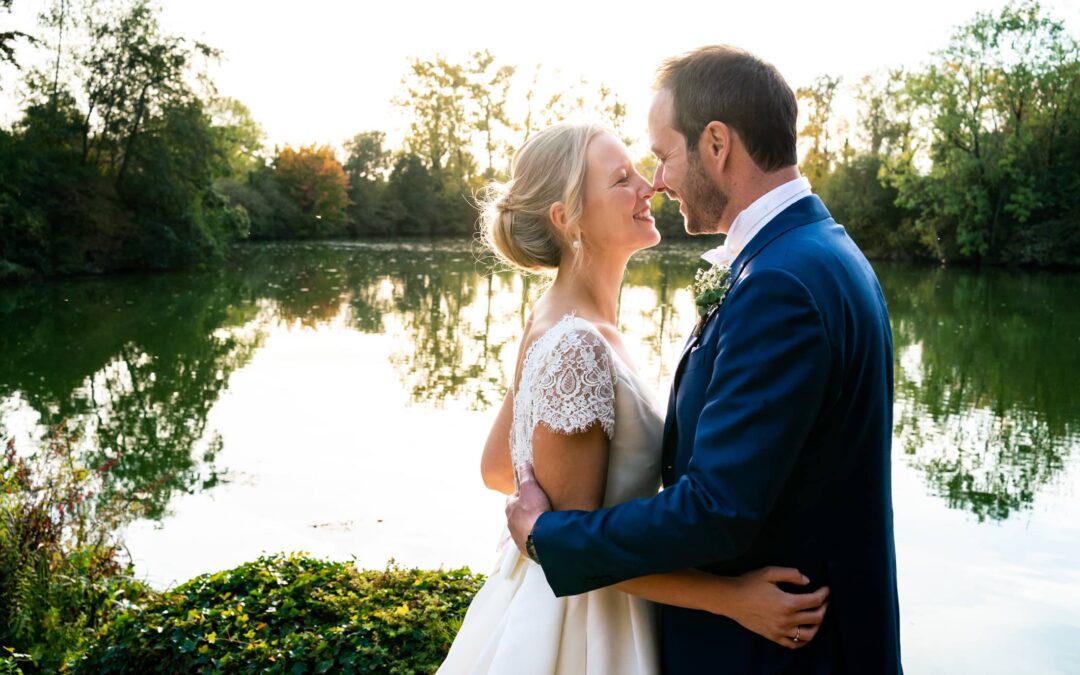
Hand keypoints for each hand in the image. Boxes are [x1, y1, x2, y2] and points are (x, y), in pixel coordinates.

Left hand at [504, 463, 551, 557]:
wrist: (542, 537)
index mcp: (510, 508)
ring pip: (522, 529)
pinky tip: (544, 535)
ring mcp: (518, 537)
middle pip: (517, 515)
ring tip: (542, 522)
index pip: (512, 499)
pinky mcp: (526, 548)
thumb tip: (523, 464)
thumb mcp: (530, 487)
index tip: (529, 494)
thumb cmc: (534, 511)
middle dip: (525, 512)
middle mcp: (511, 523)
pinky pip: (530, 542)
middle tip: (538, 508)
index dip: (521, 495)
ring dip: (530, 526)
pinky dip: (536, 538)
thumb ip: (526, 475)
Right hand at [715, 566, 829, 649]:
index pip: (814, 600)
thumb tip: (807, 581)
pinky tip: (805, 632)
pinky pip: (793, 644)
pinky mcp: (773, 637)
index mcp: (787, 603)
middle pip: (816, 617)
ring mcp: (780, 631)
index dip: (824, 594)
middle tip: (824, 600)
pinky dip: (803, 641)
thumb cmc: (749, 583)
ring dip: (817, 625)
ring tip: (817, 616)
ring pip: (809, 634)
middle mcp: (787, 620)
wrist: (730, 599)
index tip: (827, 589)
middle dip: (824, 607)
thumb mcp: (769, 572)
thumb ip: (791, 574)